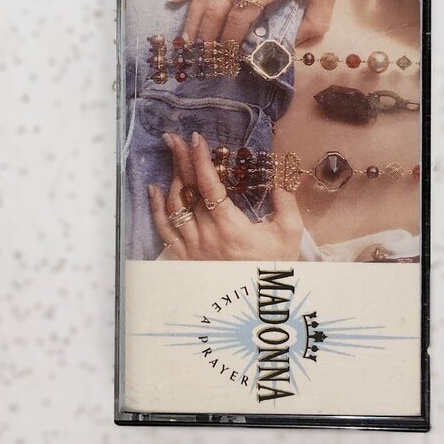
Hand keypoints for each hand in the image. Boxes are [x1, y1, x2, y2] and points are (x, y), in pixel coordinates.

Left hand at [148, 132, 303, 260]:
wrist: (258, 305)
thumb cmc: (274, 269)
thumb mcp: (289, 234)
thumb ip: (285, 203)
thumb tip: (277, 180)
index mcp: (231, 228)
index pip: (210, 187)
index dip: (201, 160)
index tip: (196, 139)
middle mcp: (207, 237)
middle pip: (188, 191)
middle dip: (181, 160)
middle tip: (175, 138)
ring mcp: (192, 248)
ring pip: (174, 207)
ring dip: (171, 178)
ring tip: (172, 155)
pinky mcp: (185, 258)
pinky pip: (164, 231)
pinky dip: (156, 208)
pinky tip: (153, 189)